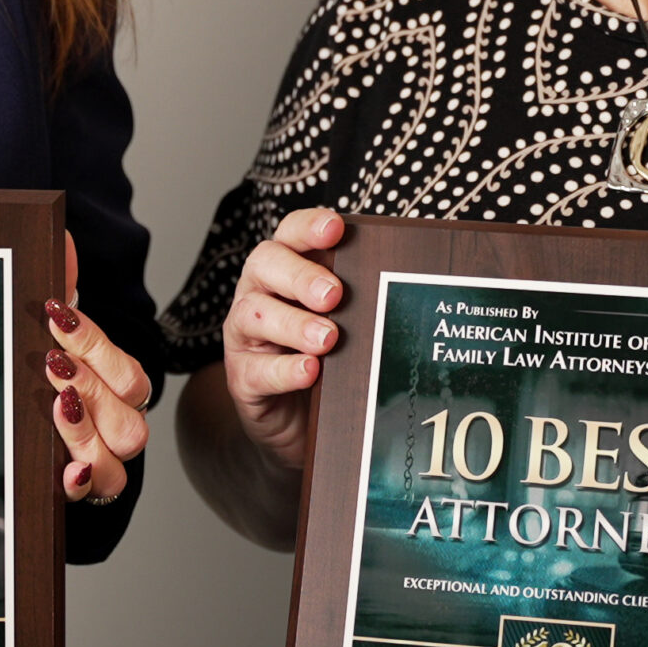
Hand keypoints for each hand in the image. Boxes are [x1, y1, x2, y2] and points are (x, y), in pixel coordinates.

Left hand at [45, 232, 151, 502]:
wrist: (23, 437)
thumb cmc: (44, 374)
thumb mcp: (48, 333)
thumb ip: (60, 288)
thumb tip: (63, 240)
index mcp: (117, 383)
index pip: (126, 368)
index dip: (94, 344)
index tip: (57, 321)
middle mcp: (119, 420)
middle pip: (131, 409)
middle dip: (94, 385)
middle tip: (52, 365)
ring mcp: (105, 456)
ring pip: (122, 451)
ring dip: (88, 429)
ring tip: (57, 406)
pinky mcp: (82, 486)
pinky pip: (99, 492)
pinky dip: (84, 480)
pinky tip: (68, 470)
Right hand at [221, 206, 345, 475]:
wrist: (297, 419)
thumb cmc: (326, 357)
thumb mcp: (343, 322)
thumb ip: (360, 298)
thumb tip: (405, 282)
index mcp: (284, 269)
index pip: (289, 233)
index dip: (308, 226)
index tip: (336, 228)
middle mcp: (259, 293)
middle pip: (265, 264)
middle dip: (300, 276)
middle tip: (334, 295)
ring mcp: (245, 335)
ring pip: (255, 314)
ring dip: (293, 324)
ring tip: (328, 339)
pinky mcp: (242, 378)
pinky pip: (256, 370)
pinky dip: (284, 369)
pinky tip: (310, 371)